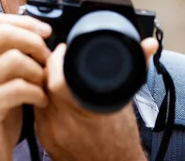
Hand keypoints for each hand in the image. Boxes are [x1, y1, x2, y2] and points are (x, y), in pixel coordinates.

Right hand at [0, 14, 51, 160]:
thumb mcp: (3, 82)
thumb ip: (13, 58)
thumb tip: (41, 34)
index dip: (24, 21)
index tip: (46, 32)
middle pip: (3, 34)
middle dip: (34, 42)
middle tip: (47, 60)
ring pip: (14, 59)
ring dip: (38, 70)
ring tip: (44, 85)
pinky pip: (17, 88)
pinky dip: (37, 93)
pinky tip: (41, 102)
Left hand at [35, 38, 158, 160]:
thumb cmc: (122, 139)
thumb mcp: (126, 101)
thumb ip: (136, 69)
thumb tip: (149, 45)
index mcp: (86, 112)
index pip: (58, 80)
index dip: (57, 59)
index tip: (64, 48)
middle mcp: (64, 123)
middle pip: (43, 83)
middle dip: (48, 66)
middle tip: (58, 57)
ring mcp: (50, 132)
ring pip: (36, 94)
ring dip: (42, 81)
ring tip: (54, 73)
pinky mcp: (43, 138)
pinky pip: (35, 109)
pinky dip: (41, 97)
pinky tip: (50, 93)